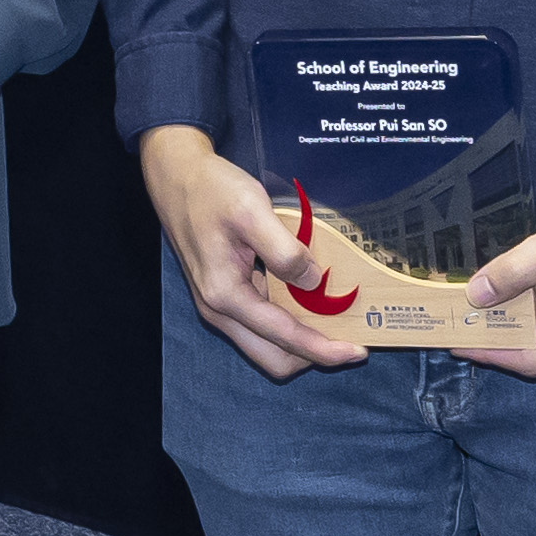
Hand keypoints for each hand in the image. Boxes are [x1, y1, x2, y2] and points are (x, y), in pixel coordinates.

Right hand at [140, 127, 365, 380]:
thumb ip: (284, 251)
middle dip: (314, 355)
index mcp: (226, 296)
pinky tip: (308, 300)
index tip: (358, 351)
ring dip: (302, 340)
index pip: (284, 337)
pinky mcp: (224, 295)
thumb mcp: (251, 211)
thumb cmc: (212, 190)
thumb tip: (314, 282)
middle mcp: (219, 311)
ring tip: (335, 320)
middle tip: (350, 338)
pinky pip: (262, 324)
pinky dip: (289, 322)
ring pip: (268, 345)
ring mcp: (219, 305)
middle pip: (274, 359)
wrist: (176, 177)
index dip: (324, 350)